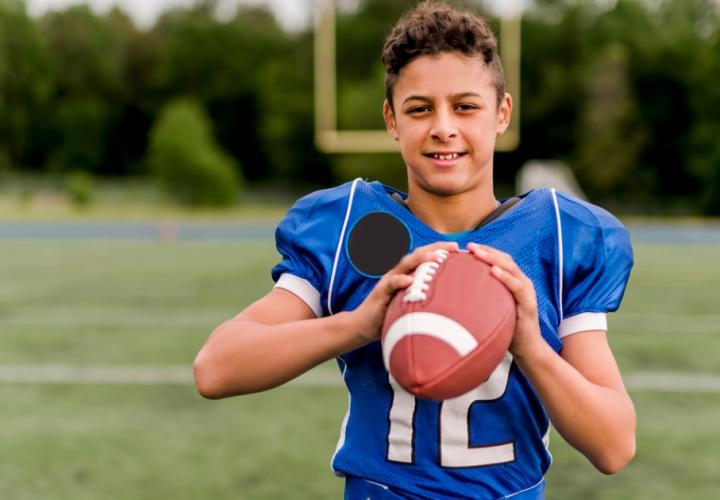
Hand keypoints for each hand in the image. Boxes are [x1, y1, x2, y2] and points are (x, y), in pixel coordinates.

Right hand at [349, 241, 459, 343]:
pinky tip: (409, 280)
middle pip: (417, 255)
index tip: (457, 248)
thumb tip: (449, 302)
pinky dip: (400, 281)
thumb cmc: (390, 315)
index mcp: (407, 274)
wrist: (363, 326)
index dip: (440, 250)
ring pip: (404, 264)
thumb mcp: (410, 304)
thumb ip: (424, 298)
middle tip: (453, 246)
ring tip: (436, 257)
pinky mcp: (380, 292)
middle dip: (435, 248)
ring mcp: (389, 281)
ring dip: (420, 259)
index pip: (425, 257)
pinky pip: (390, 284)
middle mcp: (398, 273)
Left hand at [467, 242, 543, 359]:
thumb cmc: (507, 328)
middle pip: (505, 260)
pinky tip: (493, 271)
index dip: (485, 251)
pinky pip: (516, 286)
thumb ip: (483, 297)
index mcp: (513, 281)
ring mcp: (526, 291)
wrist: (526, 349)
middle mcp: (522, 282)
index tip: (467, 247)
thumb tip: (456, 292)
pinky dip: (505, 277)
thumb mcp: (493, 308)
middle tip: (469, 246)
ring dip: (493, 259)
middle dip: (487, 251)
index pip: (500, 260)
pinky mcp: (528, 303)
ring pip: (510, 268)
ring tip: (477, 253)